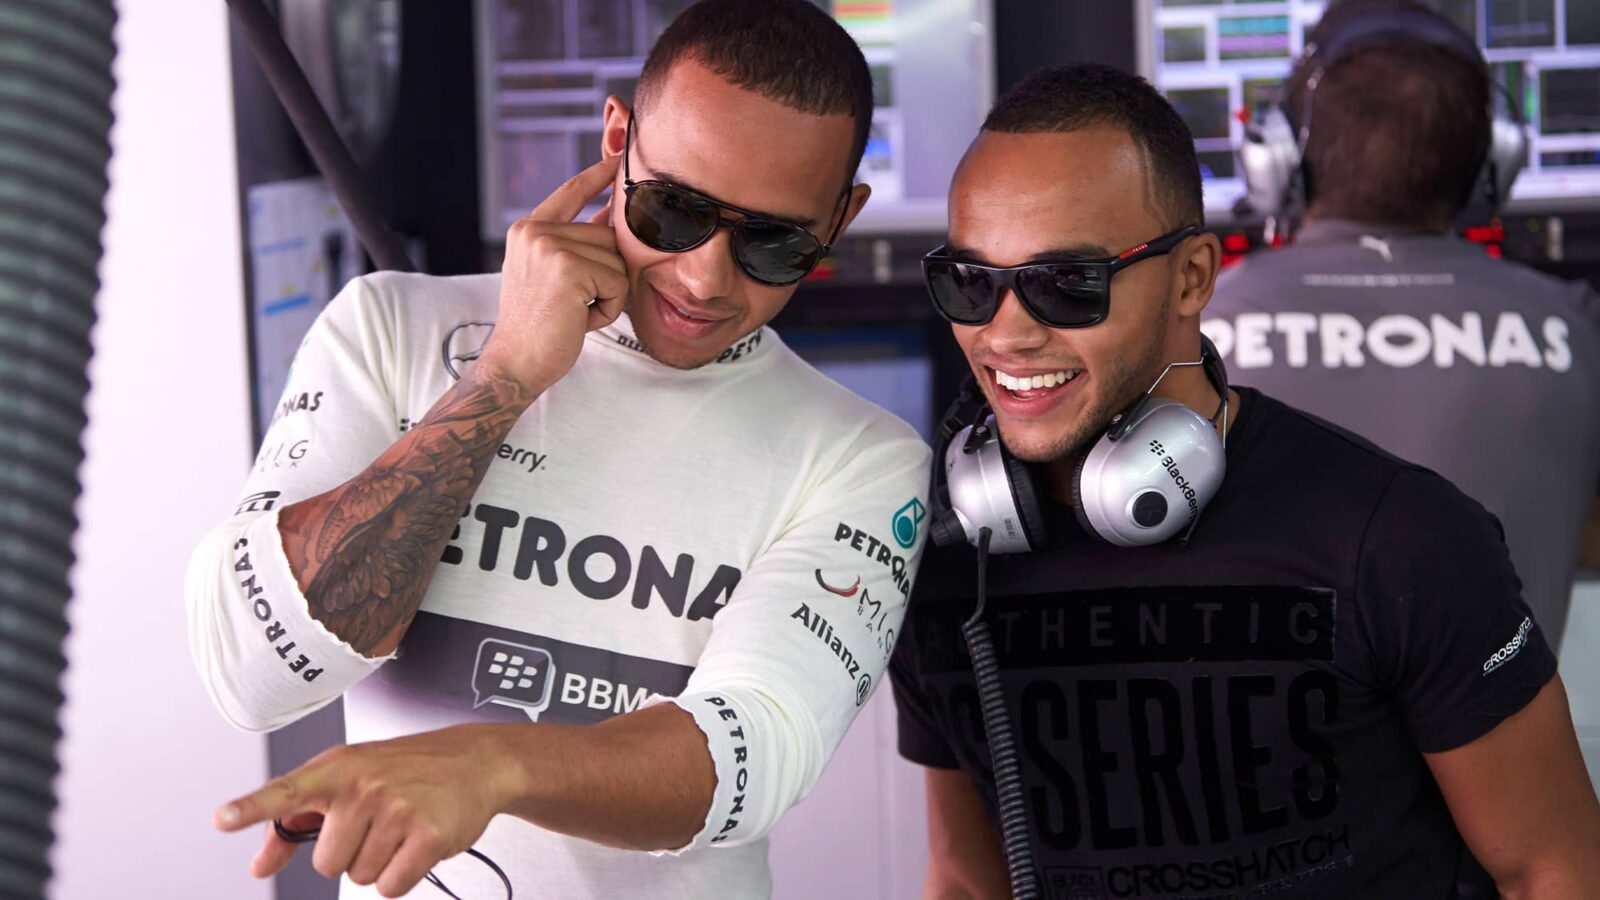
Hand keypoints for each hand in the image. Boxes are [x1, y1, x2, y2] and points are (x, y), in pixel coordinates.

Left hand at [213, 725, 521, 897]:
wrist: (474, 760)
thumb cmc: (404, 770)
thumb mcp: (348, 780)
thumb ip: (297, 823)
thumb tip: (260, 867)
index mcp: (337, 768)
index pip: (287, 791)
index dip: (252, 808)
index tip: (222, 819)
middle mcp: (364, 785)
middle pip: (326, 864)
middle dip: (350, 853)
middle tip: (378, 822)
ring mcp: (397, 809)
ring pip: (359, 876)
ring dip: (379, 862)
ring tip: (402, 827)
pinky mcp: (428, 835)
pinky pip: (390, 887)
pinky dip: (402, 875)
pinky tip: (417, 844)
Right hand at [479, 154, 628, 392]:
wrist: (516, 363)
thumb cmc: (539, 327)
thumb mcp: (553, 276)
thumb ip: (578, 245)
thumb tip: (611, 215)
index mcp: (527, 230)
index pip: (570, 192)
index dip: (597, 175)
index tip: (618, 158)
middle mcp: (535, 231)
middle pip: (607, 236)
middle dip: (605, 275)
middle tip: (574, 305)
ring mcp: (550, 247)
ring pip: (616, 261)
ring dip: (607, 295)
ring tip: (574, 313)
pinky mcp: (568, 268)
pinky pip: (617, 282)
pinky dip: (608, 309)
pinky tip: (579, 320)